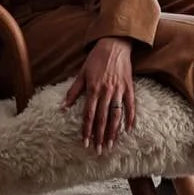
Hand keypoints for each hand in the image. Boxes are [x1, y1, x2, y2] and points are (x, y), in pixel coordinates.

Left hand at [63, 37, 135, 153]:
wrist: (114, 44)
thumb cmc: (95, 59)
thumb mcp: (81, 73)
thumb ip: (73, 91)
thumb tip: (63, 107)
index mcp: (93, 89)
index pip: (89, 115)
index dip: (87, 130)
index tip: (85, 143)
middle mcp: (106, 91)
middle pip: (102, 118)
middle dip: (100, 136)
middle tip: (99, 151)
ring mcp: (119, 90)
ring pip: (116, 115)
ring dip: (114, 131)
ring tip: (111, 145)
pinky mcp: (129, 86)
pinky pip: (131, 105)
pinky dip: (131, 117)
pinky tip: (129, 129)